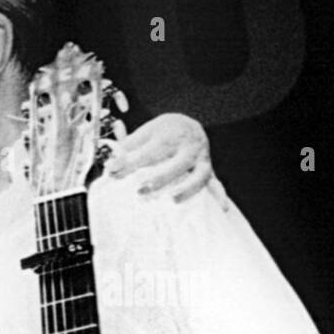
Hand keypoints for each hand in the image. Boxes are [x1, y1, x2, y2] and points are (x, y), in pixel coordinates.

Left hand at [108, 112, 228, 209]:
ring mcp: (201, 159)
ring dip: (188, 188)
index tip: (112, 172)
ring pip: (199, 174)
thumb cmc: (162, 132)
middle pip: (178, 163)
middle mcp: (190, 147)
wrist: (187, 124)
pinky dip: (220, 196)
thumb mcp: (144, 132)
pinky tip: (222, 209)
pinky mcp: (208, 170)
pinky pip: (217, 183)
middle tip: (140, 190)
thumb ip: (127, 147)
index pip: (150, 151)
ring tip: (172, 200)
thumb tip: (111, 162)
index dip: (130, 162)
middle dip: (160, 178)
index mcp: (172, 134)